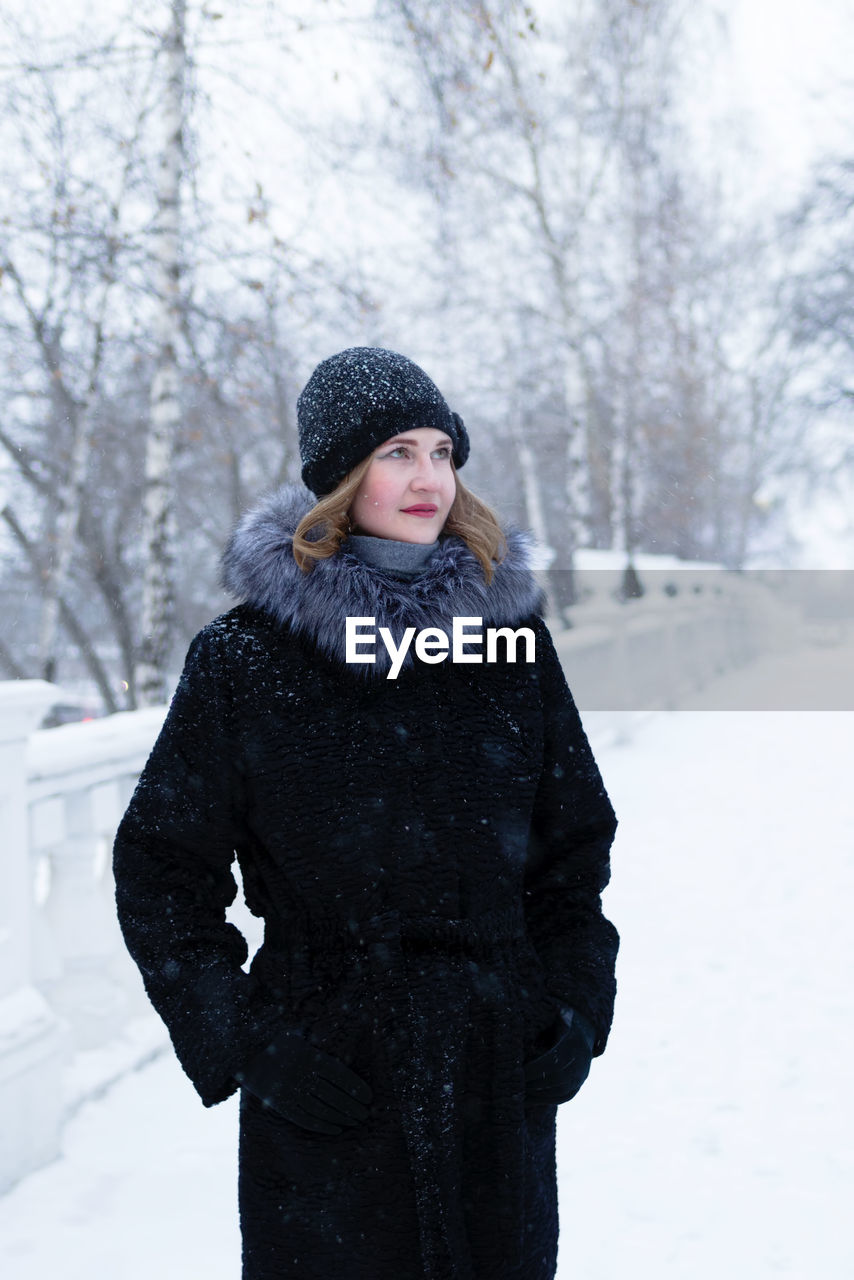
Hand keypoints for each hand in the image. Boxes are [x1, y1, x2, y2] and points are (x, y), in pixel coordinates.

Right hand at [235, 1029, 372, 1134]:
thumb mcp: (298, 1036)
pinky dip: (322, 1125)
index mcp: (308, 1055)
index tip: (369, 1096)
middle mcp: (301, 1074)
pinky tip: (335, 1129)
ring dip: (340, 1117)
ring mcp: (290, 1090)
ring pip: (321, 1108)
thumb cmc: (275, 1041)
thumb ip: (317, 1042)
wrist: (242, 1052)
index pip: (339, 1074)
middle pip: (333, 1094)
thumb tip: (343, 1043)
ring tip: (354, 1121)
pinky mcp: (280, 1104)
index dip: (355, 1087)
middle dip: (351, 1106)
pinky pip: (304, 1118)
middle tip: (365, 1114)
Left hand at [524, 1007, 594, 1104]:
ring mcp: (582, 1075)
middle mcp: (582, 1061)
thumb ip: (540, 1024)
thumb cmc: (560, 1019)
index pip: (553, 1061)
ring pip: (560, 1091)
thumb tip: (518, 1030)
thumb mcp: (552, 1016)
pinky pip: (563, 1097)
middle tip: (514, 1085)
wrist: (583, 1028)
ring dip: (537, 1094)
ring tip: (518, 1094)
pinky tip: (528, 1100)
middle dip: (533, 1083)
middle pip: (556, 1079)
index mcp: (574, 1042)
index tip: (518, 1071)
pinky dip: (545, 1100)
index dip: (535, 1069)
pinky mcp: (578, 1085)